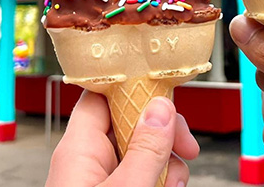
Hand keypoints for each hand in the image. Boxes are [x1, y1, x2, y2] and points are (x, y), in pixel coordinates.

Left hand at [46, 91, 199, 186]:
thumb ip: (146, 150)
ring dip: (166, 163)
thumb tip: (161, 109)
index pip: (100, 95)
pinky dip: (158, 179)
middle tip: (186, 147)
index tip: (164, 89)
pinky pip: (138, 174)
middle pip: (129, 123)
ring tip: (174, 183)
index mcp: (78, 150)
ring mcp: (99, 180)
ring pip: (139, 152)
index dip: (132, 87)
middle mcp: (86, 162)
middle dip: (163, 133)